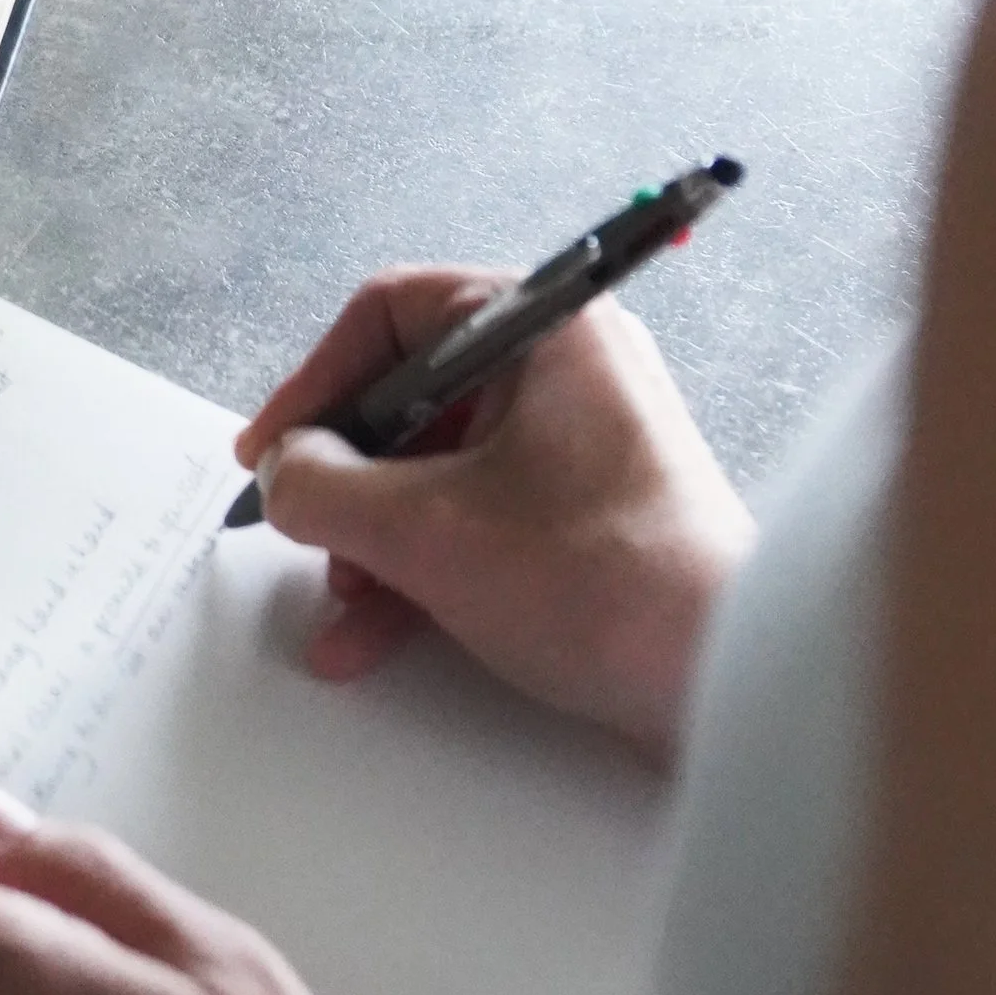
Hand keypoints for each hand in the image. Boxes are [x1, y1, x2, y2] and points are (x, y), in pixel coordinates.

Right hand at [234, 275, 753, 764]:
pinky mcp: (592, 514)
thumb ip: (325, 489)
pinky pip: (483, 517)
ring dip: (376, 540)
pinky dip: (426, 568)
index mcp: (543, 325)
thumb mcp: (426, 531)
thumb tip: (282, 474)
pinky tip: (372, 639)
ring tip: (342, 610)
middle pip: (412, 399)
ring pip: (440, 469)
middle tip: (304, 536)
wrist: (728, 681)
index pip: (394, 313)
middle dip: (346, 482)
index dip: (315, 383)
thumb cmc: (596, 577)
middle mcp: (568, 365)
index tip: (267, 452)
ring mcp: (584, 441)